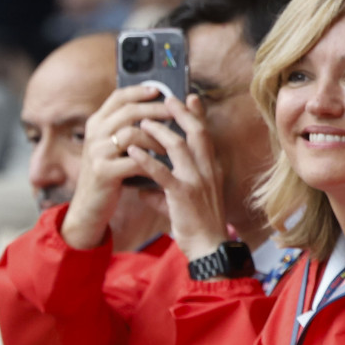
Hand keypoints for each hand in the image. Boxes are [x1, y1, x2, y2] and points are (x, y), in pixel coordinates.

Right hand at [61, 85, 170, 249]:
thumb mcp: (115, 148)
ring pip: (131, 133)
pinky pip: (134, 160)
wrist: (90, 208)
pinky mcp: (103, 172)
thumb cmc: (110, 175)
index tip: (160, 90)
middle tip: (176, 114)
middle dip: (156, 110)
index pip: (118, 97)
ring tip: (171, 148)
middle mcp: (94, 133)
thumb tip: (158, 110)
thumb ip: (128, 129)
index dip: (140, 91)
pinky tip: (164, 166)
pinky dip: (153, 162)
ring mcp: (96, 152)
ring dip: (157, 139)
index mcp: (97, 124)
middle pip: (128, 111)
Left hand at [127, 94, 229, 261]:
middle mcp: (208, 171)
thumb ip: (166, 190)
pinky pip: (162, 172)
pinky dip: (146, 159)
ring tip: (144, 122)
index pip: (206, 136)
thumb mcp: (186, 202)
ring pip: (180, 147)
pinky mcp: (183, 195)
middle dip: (182, 113)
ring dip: (160, 131)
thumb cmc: (198, 225)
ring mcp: (197, 182)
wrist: (209, 247)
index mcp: (211, 170)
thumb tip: (144, 189)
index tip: (189, 97)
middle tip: (167, 98)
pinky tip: (132, 150)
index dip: (198, 115)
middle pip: (197, 133)